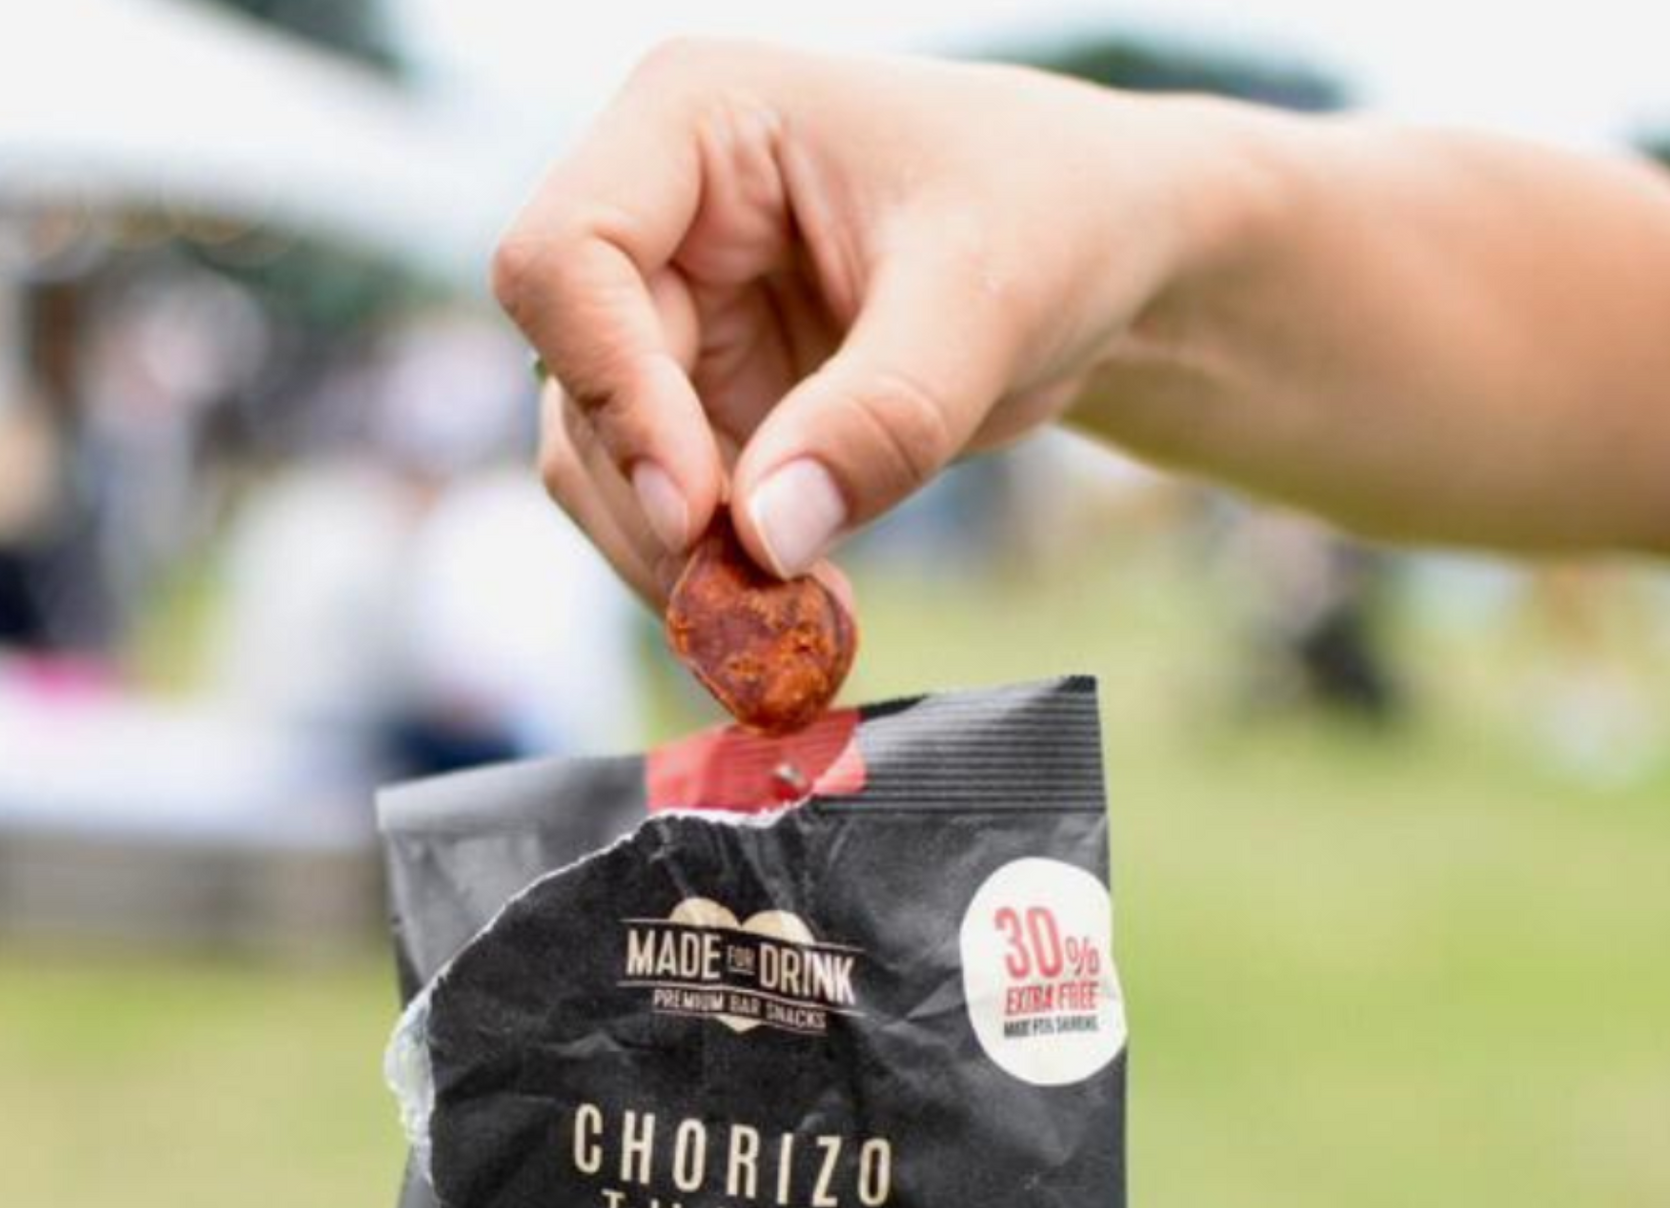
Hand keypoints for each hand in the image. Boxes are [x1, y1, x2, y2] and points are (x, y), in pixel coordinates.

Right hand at [492, 39, 1207, 600]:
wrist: (1103, 256)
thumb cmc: (1054, 212)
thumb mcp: (986, 297)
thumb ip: (879, 416)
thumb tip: (764, 539)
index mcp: (692, 122)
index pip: (566, 257)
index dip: (614, 390)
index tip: (699, 509)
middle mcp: (658, 221)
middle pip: (579, 386)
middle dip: (658, 511)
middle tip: (757, 610)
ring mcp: (675, 324)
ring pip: (605, 469)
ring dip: (680, 563)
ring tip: (798, 623)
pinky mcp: (709, 412)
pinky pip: (668, 515)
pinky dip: (718, 577)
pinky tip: (804, 611)